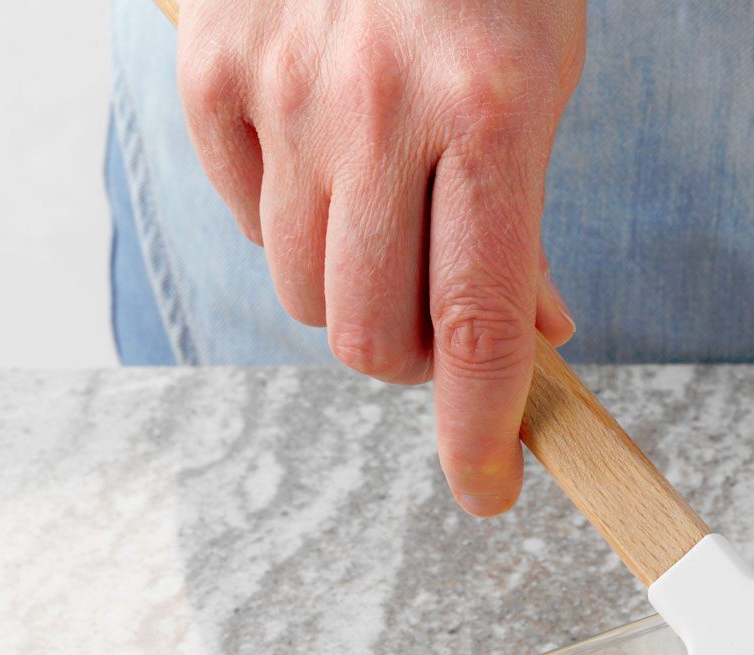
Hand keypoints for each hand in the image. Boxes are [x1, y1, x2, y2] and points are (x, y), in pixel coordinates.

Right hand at [176, 0, 585, 513]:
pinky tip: (329, 176)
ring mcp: (286, 87)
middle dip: (415, 363)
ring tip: (391, 235)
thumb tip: (533, 345)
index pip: (480, 323)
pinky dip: (288, 226)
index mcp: (490, 117)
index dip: (481, 429)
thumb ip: (525, 225)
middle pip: (372, 332)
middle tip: (443, 333)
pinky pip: (245, 215)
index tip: (488, 487)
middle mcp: (380, 108)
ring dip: (354, 296)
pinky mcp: (213, 67)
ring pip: (304, 288)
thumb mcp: (540, 87)